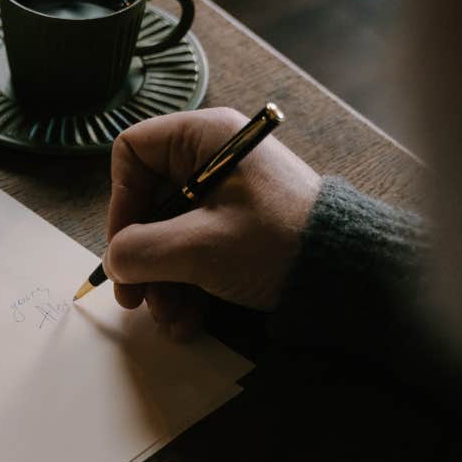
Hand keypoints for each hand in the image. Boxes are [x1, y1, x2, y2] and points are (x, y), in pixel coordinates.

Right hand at [104, 107, 320, 336]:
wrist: (346, 273)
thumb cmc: (277, 243)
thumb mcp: (199, 248)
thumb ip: (141, 251)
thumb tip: (114, 261)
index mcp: (203, 139)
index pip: (133, 153)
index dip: (120, 202)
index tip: (125, 247)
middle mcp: (211, 159)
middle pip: (147, 203)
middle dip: (141, 259)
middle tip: (136, 300)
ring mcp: (225, 196)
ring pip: (168, 235)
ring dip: (162, 282)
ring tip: (170, 320)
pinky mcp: (237, 228)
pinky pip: (194, 250)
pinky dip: (186, 286)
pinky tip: (188, 322)